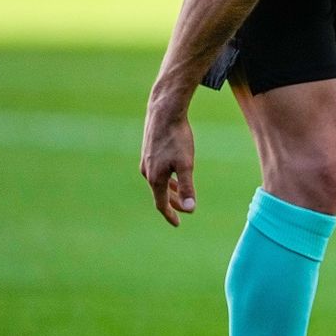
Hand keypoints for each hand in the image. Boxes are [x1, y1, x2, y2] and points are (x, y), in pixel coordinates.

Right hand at [140, 102, 196, 225]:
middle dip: (172, 203)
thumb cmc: (177, 138)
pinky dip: (166, 177)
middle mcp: (147, 171)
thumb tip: (190, 209)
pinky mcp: (148, 150)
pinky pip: (156, 170)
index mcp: (155, 178)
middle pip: (160, 193)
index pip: (161, 204)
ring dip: (170, 189)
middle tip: (184, 210)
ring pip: (158, 181)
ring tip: (180, 193)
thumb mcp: (186, 164)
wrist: (164, 112)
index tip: (178, 224)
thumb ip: (187, 187)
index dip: (170, 215)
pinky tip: (173, 171)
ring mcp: (146, 160)